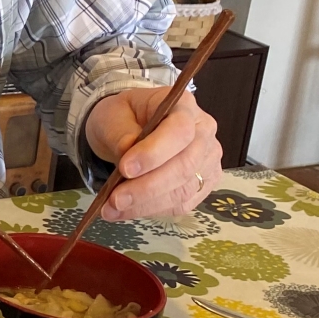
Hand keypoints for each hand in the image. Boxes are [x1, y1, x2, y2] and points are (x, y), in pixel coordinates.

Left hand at [84, 88, 221, 220]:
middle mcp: (204, 133)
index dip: (154, 152)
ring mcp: (207, 161)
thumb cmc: (123, 117)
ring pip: (183, 190)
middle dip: (148, 186)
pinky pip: (180, 204)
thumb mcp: (112, 115)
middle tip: (115, 198)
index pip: (180, 131)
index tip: (125, 168)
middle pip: (185, 165)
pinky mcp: (202, 185)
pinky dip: (150, 210)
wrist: (127, 128)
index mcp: (185, 106)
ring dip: (146, 204)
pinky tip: (125, 211)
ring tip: (112, 208)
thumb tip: (128, 152)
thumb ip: (121, 133)